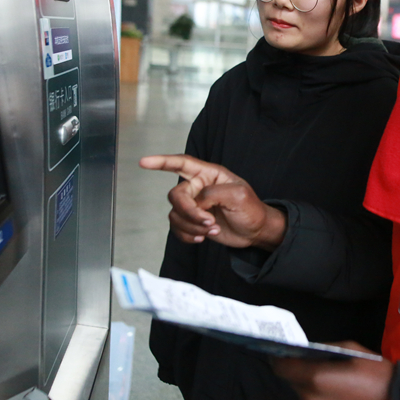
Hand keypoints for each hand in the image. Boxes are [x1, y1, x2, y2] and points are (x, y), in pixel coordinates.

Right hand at [139, 154, 286, 249]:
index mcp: (209, 174)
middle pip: (176, 195)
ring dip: (192, 225)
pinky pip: (177, 228)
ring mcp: (194, 205)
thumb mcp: (238, 195)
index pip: (181, 163)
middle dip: (189, 211)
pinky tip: (203, 237)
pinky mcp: (192, 221)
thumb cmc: (251, 208)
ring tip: (213, 229)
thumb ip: (212, 193)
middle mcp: (198, 187)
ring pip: (175, 214)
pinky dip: (188, 234)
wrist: (255, 231)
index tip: (144, 162)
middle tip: (208, 221)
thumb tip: (196, 202)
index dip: (161, 162)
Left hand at [273, 341, 393, 399]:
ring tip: (335, 385)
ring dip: (312, 390)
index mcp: (317, 378)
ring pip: (304, 398)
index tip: (281, 353)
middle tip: (317, 366)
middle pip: (293, 383)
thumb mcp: (352, 350)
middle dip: (300, 373)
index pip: (281, 367)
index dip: (279, 358)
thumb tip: (306, 350)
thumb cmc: (377, 373)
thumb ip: (324, 349)